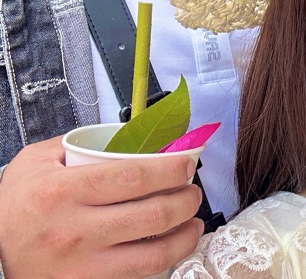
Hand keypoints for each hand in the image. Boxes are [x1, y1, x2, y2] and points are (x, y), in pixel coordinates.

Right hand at [0, 136, 203, 278]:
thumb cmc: (14, 205)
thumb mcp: (37, 162)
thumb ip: (82, 145)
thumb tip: (134, 136)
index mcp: (63, 192)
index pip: (134, 177)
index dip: (170, 169)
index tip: (187, 164)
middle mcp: (74, 231)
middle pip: (152, 214)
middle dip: (186, 199)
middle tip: (193, 189)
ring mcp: (80, 266)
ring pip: (153, 253)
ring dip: (185, 234)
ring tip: (193, 220)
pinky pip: (137, 276)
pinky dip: (163, 261)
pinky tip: (171, 246)